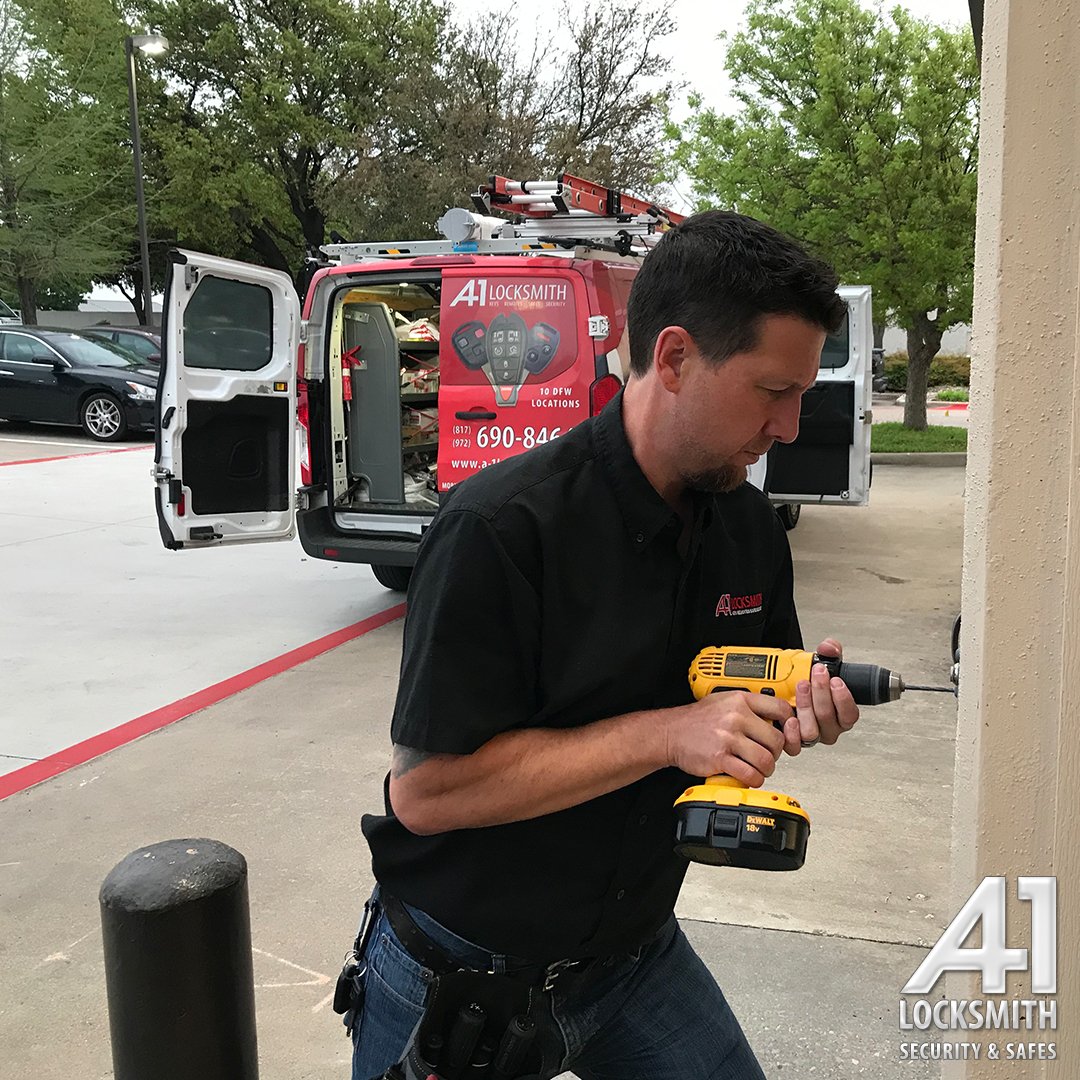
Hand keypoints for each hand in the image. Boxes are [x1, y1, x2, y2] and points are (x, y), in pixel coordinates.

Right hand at [668, 691, 792, 787]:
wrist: (671, 733)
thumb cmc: (697, 720)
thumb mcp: (724, 701)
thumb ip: (750, 707)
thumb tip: (777, 717)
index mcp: (740, 700)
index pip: (780, 708)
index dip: (790, 724)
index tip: (788, 732)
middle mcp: (736, 717)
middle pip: (777, 740)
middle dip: (776, 753)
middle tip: (768, 755)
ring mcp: (728, 738)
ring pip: (767, 760)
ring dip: (766, 769)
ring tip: (758, 768)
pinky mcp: (720, 758)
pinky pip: (750, 774)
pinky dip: (754, 779)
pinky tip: (748, 776)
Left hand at [783, 637, 859, 753]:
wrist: (786, 686)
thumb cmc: (809, 679)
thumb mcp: (821, 662)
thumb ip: (829, 652)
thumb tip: (829, 647)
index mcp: (841, 714)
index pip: (850, 714)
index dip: (844, 699)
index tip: (836, 680)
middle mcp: (828, 728)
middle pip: (828, 718)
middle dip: (822, 693)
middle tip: (816, 673)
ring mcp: (810, 735)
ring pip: (812, 731)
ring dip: (806, 706)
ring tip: (801, 686)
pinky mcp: (792, 740)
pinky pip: (795, 746)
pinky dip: (792, 733)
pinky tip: (790, 716)